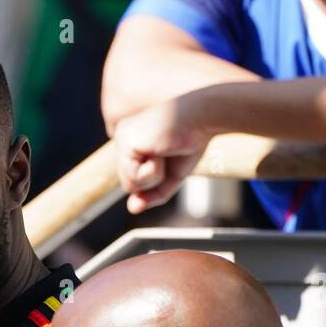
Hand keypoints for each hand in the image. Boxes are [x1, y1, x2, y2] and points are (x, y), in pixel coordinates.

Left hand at [113, 96, 215, 214]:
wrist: (204, 117)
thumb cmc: (191, 142)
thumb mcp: (171, 176)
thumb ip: (152, 194)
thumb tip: (132, 209)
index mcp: (131, 141)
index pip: (133, 180)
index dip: (154, 179)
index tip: (169, 154)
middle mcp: (122, 137)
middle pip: (129, 185)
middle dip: (154, 179)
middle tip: (169, 153)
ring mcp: (122, 138)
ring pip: (129, 185)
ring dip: (154, 176)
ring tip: (164, 150)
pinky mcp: (126, 141)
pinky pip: (134, 177)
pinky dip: (152, 171)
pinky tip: (160, 150)